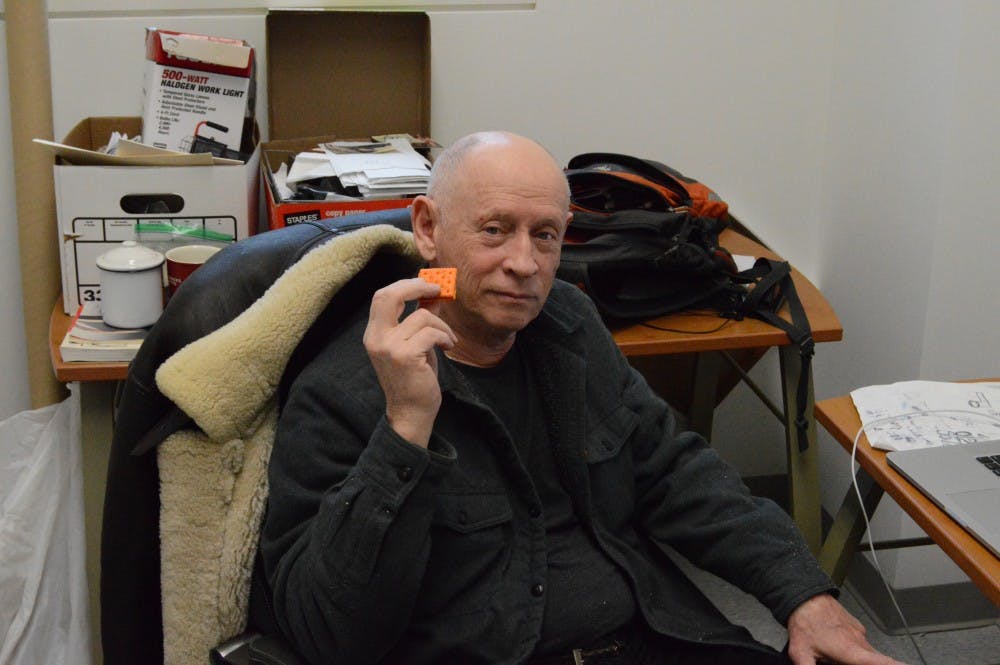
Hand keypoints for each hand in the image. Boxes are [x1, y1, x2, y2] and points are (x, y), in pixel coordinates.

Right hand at [363, 277, 456, 447]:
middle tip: (437, 289)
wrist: (411, 413)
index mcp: (374, 334)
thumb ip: (418, 321)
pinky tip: (448, 346)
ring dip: (442, 325)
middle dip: (417, 286)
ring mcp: (388, 347)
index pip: (382, 296)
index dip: (405, 285)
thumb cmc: (414, 378)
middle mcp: (376, 338)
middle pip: (389, 295)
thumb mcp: (414, 344)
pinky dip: (445, 336)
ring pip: (421, 317)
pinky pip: (431, 333)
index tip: (427, 284)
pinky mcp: (404, 356)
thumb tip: (432, 295)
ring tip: (448, 339)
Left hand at [786, 594, 907, 663]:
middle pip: (875, 660)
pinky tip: (837, 647)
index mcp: (851, 651)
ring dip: (860, 658)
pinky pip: (860, 642)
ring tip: (837, 654)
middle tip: (846, 659)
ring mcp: (859, 632)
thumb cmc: (804, 622)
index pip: (882, 662)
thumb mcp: (801, 652)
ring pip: (867, 652)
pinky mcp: (855, 626)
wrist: (804, 596)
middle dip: (871, 663)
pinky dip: (854, 648)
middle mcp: (859, 641)